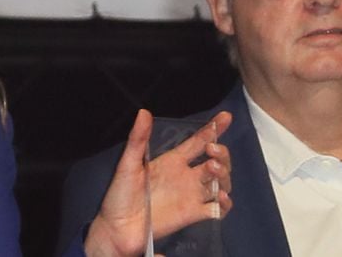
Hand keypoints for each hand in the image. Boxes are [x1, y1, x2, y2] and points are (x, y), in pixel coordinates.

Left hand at [84, 110, 231, 256]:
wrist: (116, 229)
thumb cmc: (120, 194)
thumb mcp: (128, 163)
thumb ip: (138, 139)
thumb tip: (143, 112)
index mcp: (175, 160)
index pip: (200, 140)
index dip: (214, 128)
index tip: (226, 117)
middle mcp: (188, 175)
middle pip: (217, 159)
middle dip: (221, 152)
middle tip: (212, 150)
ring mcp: (192, 195)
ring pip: (221, 181)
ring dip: (224, 173)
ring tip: (213, 169)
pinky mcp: (193, 214)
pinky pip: (217, 209)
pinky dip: (225, 203)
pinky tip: (220, 197)